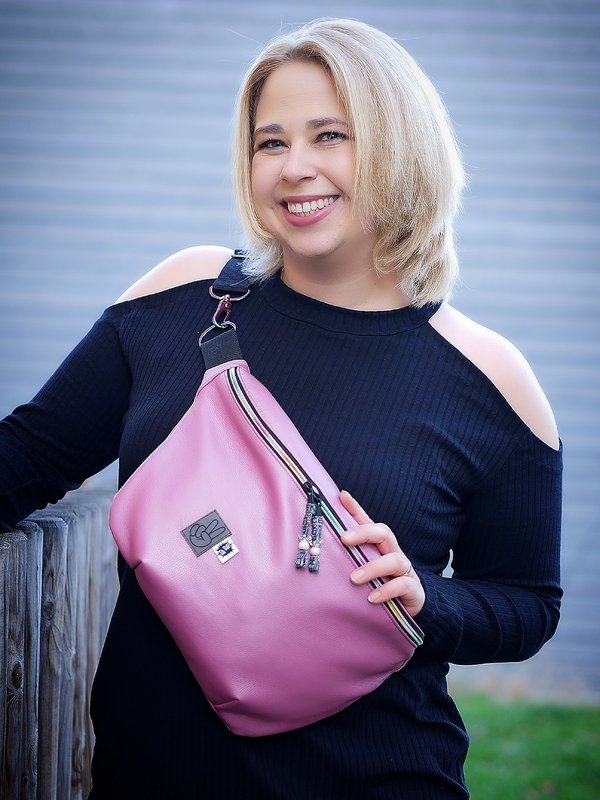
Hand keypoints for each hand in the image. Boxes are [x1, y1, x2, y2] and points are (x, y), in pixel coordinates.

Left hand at [340, 490, 424, 617]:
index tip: (341, 496)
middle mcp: (393, 552)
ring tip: (354, 579)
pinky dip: (387, 590)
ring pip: (394, 560)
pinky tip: (372, 598)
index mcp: (379, 545)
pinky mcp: (411, 588)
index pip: (367, 522)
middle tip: (345, 539)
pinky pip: (402, 585)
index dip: (355, 508)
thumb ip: (347, 556)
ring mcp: (404, 569)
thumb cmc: (381, 581)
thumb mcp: (364, 567)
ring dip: (373, 568)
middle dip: (364, 533)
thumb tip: (321, 544)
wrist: (409, 605)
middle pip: (384, 533)